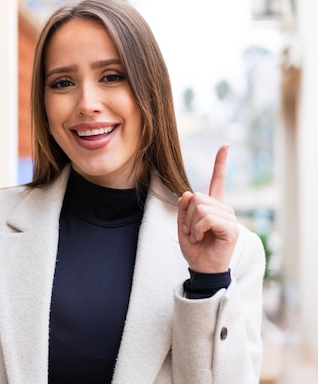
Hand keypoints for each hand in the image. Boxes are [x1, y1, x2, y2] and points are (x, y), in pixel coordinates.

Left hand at [177, 144, 238, 272]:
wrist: (202, 268)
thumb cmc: (194, 249)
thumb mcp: (182, 226)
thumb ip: (183, 209)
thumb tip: (187, 193)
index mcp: (213, 206)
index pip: (218, 180)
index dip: (220, 163)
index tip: (225, 145)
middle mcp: (223, 208)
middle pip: (196, 197)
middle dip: (186, 215)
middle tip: (191, 232)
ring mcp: (229, 217)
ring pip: (200, 207)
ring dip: (192, 224)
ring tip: (197, 237)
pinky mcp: (231, 228)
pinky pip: (207, 218)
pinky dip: (198, 229)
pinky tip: (202, 238)